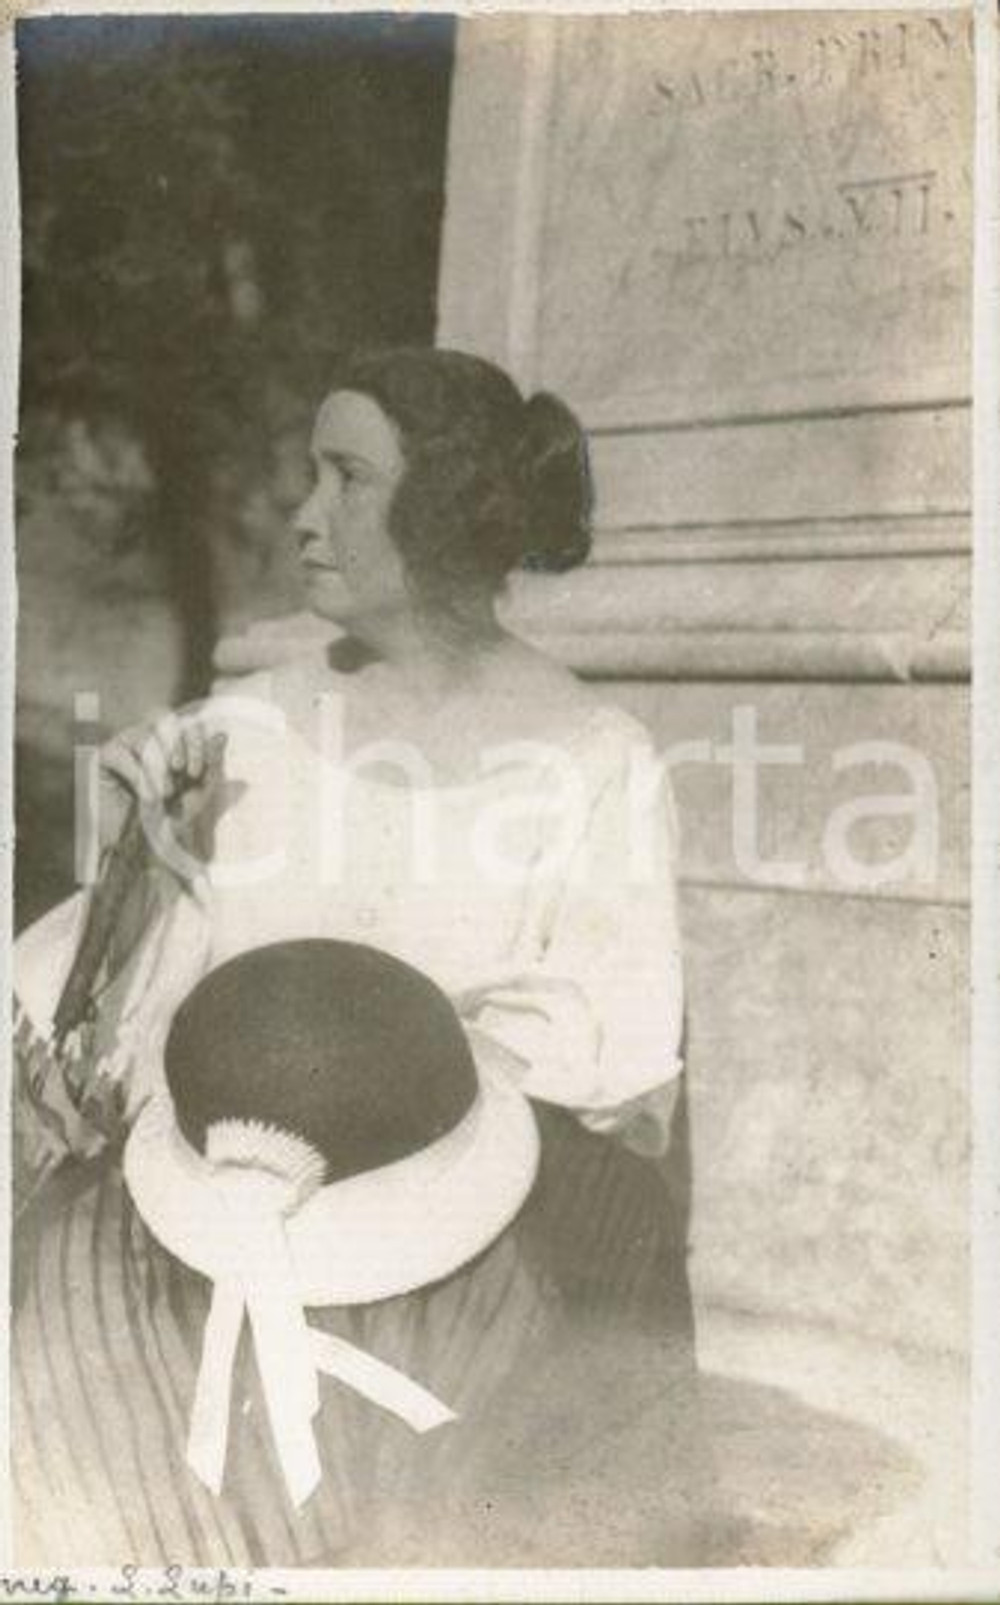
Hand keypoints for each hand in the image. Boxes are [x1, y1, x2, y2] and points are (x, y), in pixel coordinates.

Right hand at [94, 707, 214, 857]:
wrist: (141, 847)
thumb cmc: (171, 819)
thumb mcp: (199, 794)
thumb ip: (211, 766)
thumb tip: (222, 735)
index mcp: (174, 741)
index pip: (186, 723)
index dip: (195, 741)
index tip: (197, 772)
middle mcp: (150, 736)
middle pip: (165, 719)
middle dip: (180, 746)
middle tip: (186, 774)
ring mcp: (126, 743)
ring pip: (144, 736)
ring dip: (160, 766)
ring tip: (166, 794)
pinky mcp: (106, 756)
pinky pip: (122, 753)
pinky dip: (138, 776)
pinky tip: (148, 797)